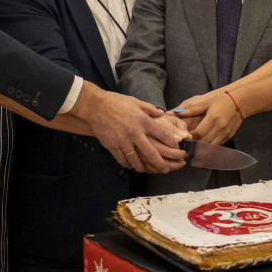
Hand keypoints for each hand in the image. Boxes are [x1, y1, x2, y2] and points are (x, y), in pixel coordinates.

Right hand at [73, 84, 187, 172]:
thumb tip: (161, 114)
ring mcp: (123, 141)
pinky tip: (132, 166)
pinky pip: (123, 160)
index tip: (176, 148)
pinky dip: (128, 165)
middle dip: (161, 164)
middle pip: (152, 153)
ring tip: (148, 170)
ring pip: (137, 161)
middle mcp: (135, 133)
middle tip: (166, 169)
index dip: (172, 143)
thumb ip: (149, 109)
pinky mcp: (112, 146)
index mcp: (143, 120)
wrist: (94, 106)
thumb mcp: (135, 102)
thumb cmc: (115, 102)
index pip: (162, 134)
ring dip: (144, 168)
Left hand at [175, 91, 242, 145]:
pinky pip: (217, 145)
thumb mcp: (206, 102)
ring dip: (201, 147)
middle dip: (194, 144)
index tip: (184, 137)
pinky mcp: (229, 136)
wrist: (241, 102)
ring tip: (193, 145)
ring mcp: (225, 133)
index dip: (190, 137)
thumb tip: (176, 112)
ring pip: (210, 146)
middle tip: (186, 143)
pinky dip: (209, 146)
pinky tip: (203, 144)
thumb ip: (192, 109)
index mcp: (213, 118)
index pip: (198, 133)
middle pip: (203, 141)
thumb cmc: (223, 100)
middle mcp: (220, 127)